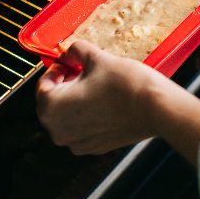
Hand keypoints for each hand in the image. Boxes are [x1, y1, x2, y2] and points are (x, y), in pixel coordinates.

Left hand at [36, 40, 176, 154]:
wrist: (156, 108)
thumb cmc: (126, 86)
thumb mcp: (97, 57)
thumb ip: (76, 51)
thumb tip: (70, 51)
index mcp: (51, 108)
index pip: (43, 84)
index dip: (57, 68)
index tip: (68, 61)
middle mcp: (58, 130)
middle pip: (53, 102)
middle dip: (64, 84)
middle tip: (80, 70)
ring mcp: (76, 142)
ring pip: (67, 116)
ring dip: (75, 100)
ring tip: (94, 84)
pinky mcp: (94, 147)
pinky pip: (82, 128)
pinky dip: (87, 115)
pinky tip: (103, 101)